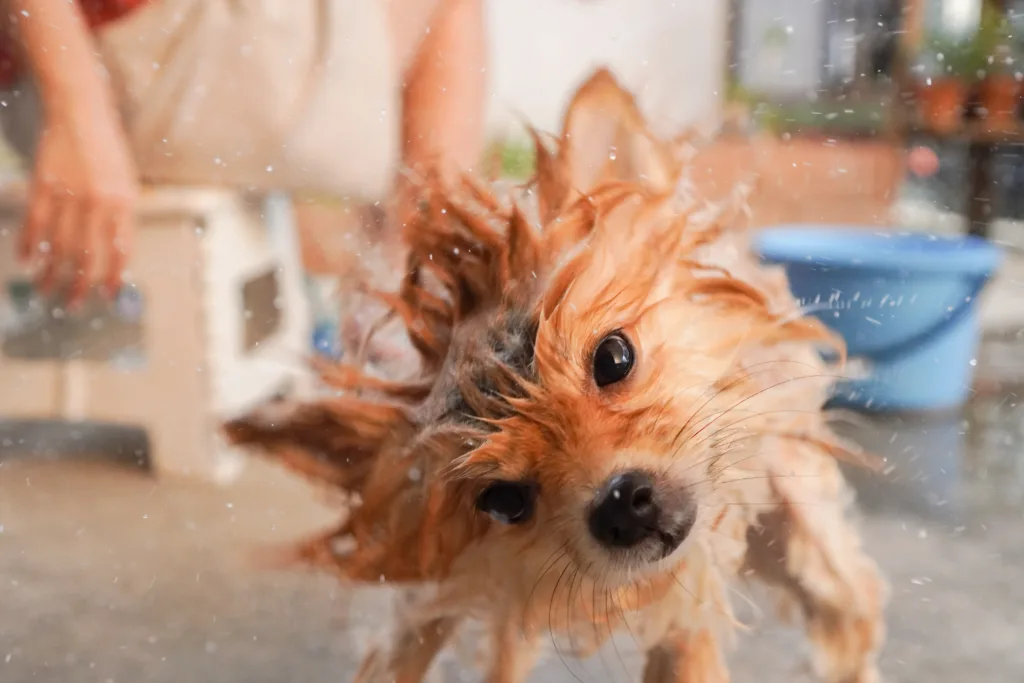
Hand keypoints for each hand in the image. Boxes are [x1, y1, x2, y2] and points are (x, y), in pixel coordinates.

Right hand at [19, 104, 138, 307]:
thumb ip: (122, 217)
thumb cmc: (108, 152)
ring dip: (52, 272)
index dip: (113, 276)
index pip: (121, 250)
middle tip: (74, 304)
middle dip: (80, 285)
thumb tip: (116, 256)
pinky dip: (30, 245)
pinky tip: (27, 261)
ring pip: (60, 244)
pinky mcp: (44, 185)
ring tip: (47, 291)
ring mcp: (69, 193)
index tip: (107, 295)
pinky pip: (35, 223)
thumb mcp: (127, 183)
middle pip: (88, 254)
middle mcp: (99, 201)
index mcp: (125, 202)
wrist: (82, 112)